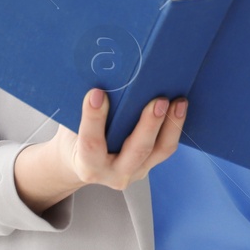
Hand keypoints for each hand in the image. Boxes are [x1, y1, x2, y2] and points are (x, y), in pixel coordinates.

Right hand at [53, 88, 186, 189]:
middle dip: (149, 126)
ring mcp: (135, 171)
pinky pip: (165, 147)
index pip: (91, 143)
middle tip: (158, 101)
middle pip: (136, 152)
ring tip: (178, 102)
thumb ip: (80, 111)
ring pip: (159, 151)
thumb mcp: (70, 127)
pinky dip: (174, 126)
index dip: (93, 119)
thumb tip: (96, 76)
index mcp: (87, 164)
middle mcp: (113, 173)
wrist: (80, 164)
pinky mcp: (149, 164)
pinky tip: (179, 106)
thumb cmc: (73, 139)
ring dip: (171, 125)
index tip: (97, 93)